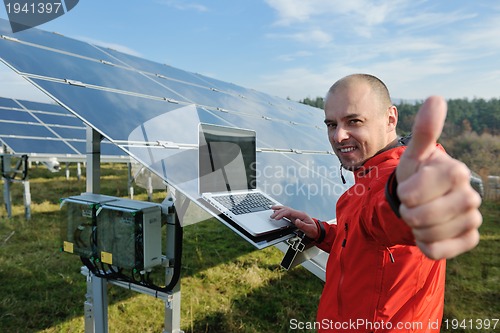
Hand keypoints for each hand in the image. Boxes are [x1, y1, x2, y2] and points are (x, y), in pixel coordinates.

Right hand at [270, 205, 317, 238]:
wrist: (316, 231)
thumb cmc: (313, 230)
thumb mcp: (309, 229)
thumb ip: (302, 225)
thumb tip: (296, 221)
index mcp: (301, 215)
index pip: (289, 212)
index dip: (282, 214)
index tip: (276, 218)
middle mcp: (298, 214)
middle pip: (286, 209)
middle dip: (278, 212)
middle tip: (272, 216)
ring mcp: (296, 215)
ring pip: (286, 209)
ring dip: (279, 209)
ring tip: (272, 209)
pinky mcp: (294, 217)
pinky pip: (286, 213)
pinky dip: (281, 212)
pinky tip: (277, 212)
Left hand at [396, 96, 481, 259]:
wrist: (422, 201)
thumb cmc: (416, 174)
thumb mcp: (414, 155)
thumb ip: (424, 131)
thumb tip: (436, 98)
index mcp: (457, 171)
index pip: (415, 193)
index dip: (405, 193)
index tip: (409, 187)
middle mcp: (471, 196)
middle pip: (421, 216)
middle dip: (407, 211)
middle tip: (412, 204)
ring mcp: (472, 219)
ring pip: (428, 234)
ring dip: (415, 227)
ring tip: (420, 216)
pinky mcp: (469, 240)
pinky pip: (438, 251)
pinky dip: (426, 244)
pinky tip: (428, 232)